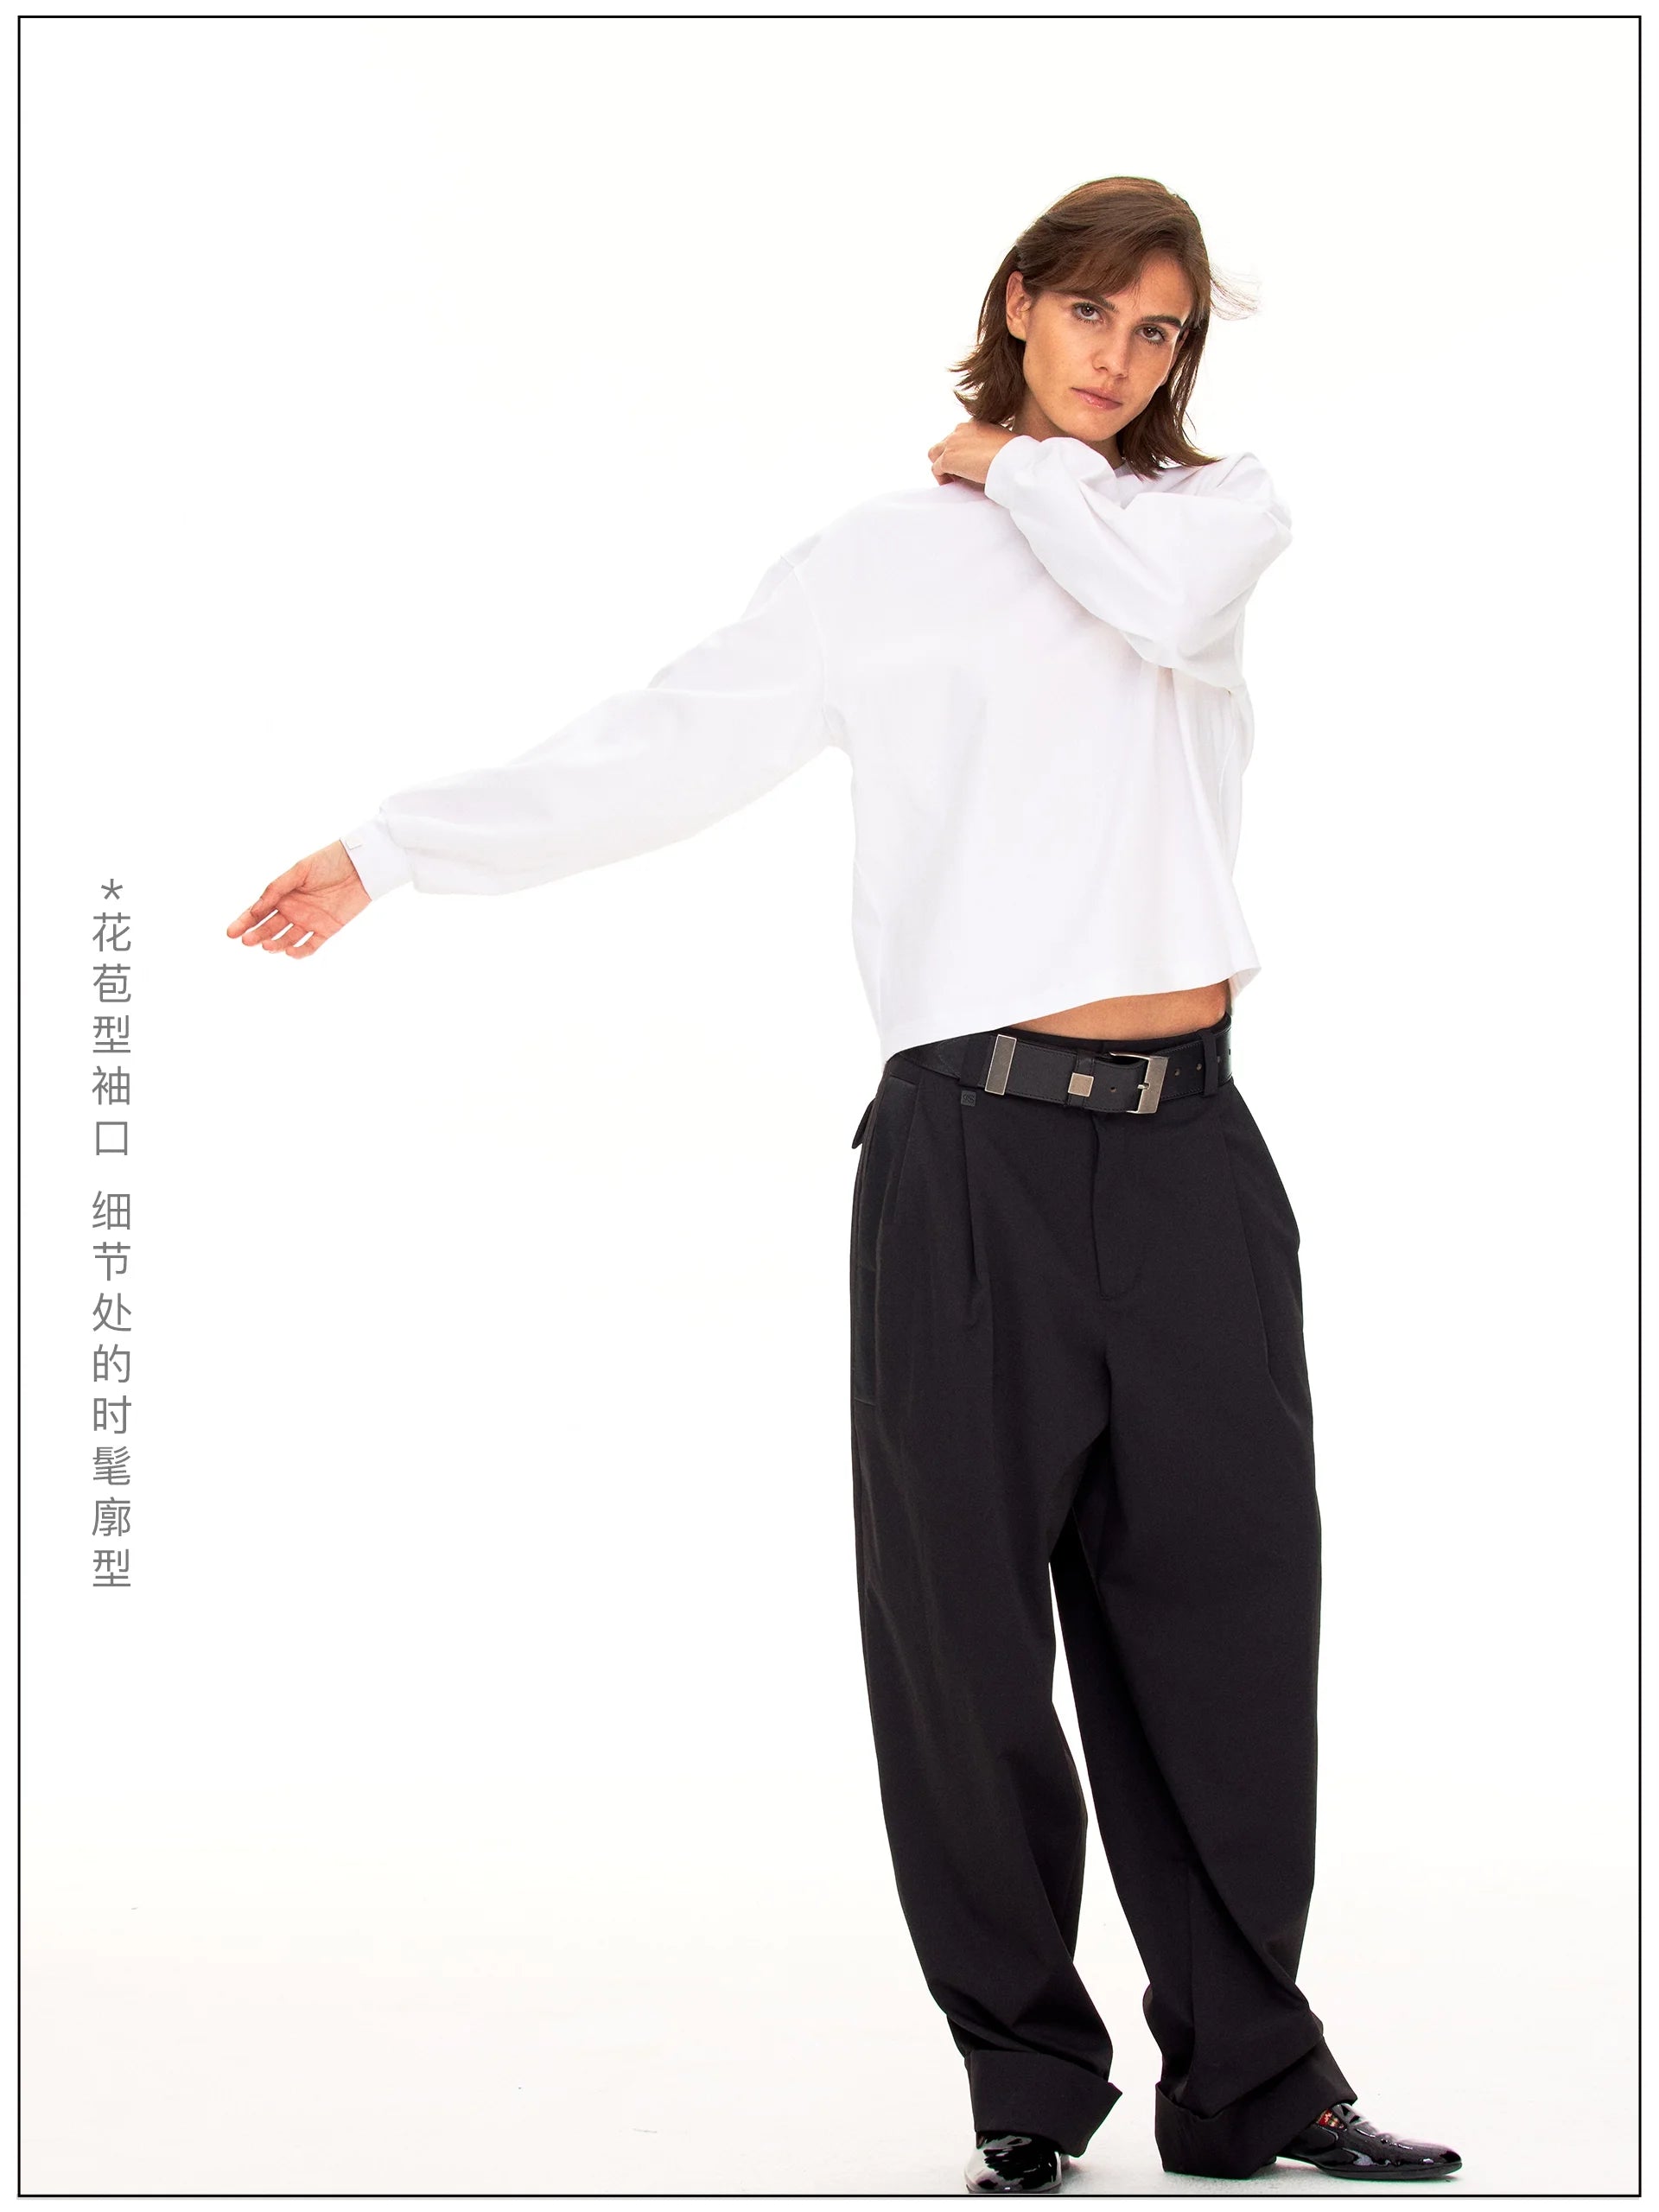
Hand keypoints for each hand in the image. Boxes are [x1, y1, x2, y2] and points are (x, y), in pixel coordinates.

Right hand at [225, 839, 371, 958]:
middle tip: (246, 941)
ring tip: (265, 946)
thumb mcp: (298, 871)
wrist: (359, 866)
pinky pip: (310, 945)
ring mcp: (309, 921)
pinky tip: (289, 952)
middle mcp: (293, 910)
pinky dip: (299, 951)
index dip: (244, 923)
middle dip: (256, 935)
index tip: (230, 933)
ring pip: (287, 939)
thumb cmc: (328, 862)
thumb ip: (277, 888)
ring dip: (275, 944)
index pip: (258, 912)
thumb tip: (256, 907)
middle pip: (269, 928)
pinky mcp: (327, 930)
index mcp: (283, 895)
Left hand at [928, 420, 1016, 486]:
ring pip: (935, 454)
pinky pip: (936, 469)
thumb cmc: (1014, 454)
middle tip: (960, 474)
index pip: (958, 435)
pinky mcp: (948, 458)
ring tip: (954, 480)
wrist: (1012, 460)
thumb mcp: (1002, 441)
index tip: (968, 463)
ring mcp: (952, 443)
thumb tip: (986, 456)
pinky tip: (954, 485)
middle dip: (949, 458)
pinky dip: (942, 479)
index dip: (961, 451)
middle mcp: (961, 429)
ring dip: (942, 467)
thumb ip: (990, 443)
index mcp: (975, 422)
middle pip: (944, 443)